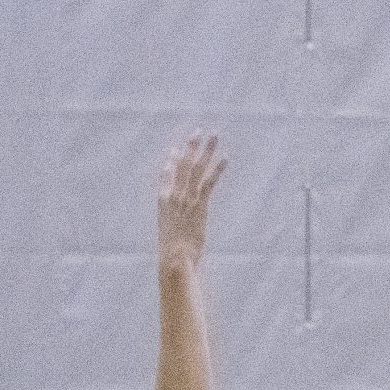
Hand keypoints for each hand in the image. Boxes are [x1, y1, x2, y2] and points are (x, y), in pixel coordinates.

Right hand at [158, 134, 225, 271]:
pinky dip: (218, 169)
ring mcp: (187, 199)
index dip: (172, 160)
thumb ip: (172, 224)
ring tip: (214, 135)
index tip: (176, 148)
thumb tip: (176, 226)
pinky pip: (210, 182)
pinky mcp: (200, 205)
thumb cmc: (171, 252)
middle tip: (198, 131)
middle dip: (191, 147)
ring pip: (197, 168)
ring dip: (206, 150)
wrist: (174, 258)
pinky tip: (225, 157)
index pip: (166, 175)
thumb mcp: (168, 234)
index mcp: (163, 201)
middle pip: (183, 165)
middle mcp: (174, 195)